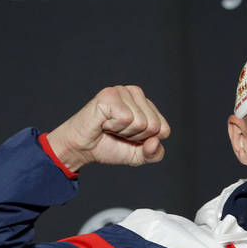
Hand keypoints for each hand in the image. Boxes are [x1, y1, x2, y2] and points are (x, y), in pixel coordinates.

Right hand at [45, 85, 170, 172]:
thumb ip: (154, 153)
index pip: (164, 129)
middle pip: (154, 126)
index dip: (146, 141)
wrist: (82, 150)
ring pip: (141, 122)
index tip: (130, 138)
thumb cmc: (109, 146)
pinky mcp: (109, 95)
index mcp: (146, 104)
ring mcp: (122, 91)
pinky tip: (104, 123)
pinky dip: (114, 127)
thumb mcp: (138, 155)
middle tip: (118, 133)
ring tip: (110, 127)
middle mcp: (135, 93)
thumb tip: (156, 141)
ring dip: (123, 132)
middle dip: (136, 137)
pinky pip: (126, 118)